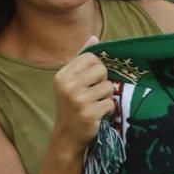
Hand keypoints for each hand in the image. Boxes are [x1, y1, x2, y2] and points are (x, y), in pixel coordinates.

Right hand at [52, 37, 115, 155]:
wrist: (67, 136)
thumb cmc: (72, 106)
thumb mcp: (72, 82)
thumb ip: (82, 60)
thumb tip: (93, 37)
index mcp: (62, 75)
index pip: (91, 57)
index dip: (97, 68)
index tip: (91, 80)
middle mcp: (68, 86)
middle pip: (102, 70)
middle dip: (103, 82)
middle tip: (93, 94)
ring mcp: (78, 100)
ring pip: (109, 87)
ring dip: (106, 97)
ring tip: (95, 105)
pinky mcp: (88, 113)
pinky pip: (111, 103)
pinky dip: (108, 110)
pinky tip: (97, 115)